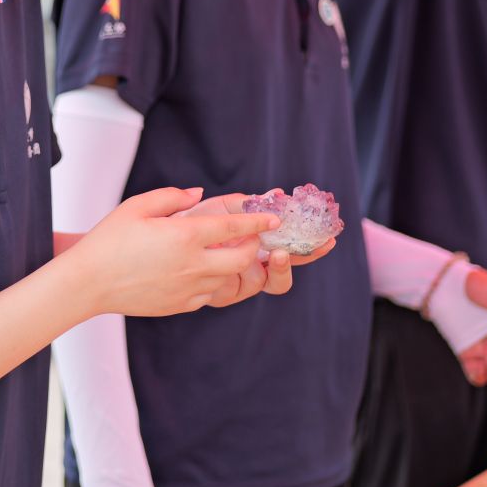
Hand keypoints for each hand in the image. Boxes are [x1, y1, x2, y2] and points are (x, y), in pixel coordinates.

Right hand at [69, 187, 277, 319]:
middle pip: (242, 258)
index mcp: (184, 236)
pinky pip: (209, 292)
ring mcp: (189, 288)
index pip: (233, 226)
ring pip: (228, 277)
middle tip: (248, 236)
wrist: (89, 283)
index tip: (272, 218)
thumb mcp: (137, 206)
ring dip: (233, 263)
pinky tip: (199, 269)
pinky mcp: (181, 304)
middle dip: (252, 246)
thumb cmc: (109, 240)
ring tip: (224, 251)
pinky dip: (213, 280)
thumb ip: (172, 197)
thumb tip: (198, 194)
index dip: (257, 221)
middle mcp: (193, 264)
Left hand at [183, 191, 336, 299]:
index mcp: (257, 247)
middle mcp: (252, 267)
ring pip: (268, 283)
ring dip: (278, 268)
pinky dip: (243, 277)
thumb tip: (277, 194)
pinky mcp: (220, 293)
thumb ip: (249, 204)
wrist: (158, 239)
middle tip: (310, 246)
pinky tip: (248, 262)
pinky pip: (238, 289)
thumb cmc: (189, 221)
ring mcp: (237, 281)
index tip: (328, 237)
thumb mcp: (221, 207)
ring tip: (278, 253)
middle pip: (285, 273)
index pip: (292, 248)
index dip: (312, 246)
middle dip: (301, 261)